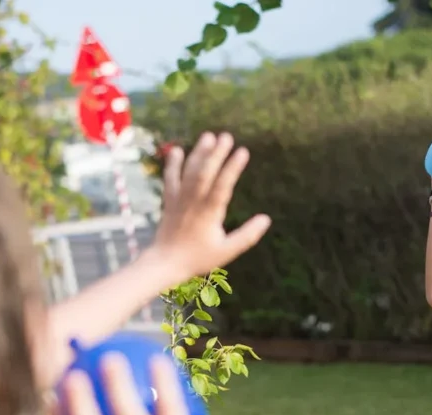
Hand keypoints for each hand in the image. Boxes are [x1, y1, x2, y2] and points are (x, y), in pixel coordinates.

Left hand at [152, 131, 271, 278]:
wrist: (166, 262)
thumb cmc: (198, 258)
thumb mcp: (227, 251)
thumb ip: (247, 235)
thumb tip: (266, 219)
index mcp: (209, 213)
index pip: (223, 186)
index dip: (232, 168)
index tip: (243, 151)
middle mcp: (194, 203)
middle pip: (205, 173)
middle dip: (216, 154)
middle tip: (227, 136)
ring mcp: (180, 200)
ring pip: (189, 172)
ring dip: (198, 153)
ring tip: (208, 136)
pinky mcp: (169, 201)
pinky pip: (170, 179)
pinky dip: (172, 164)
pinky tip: (177, 149)